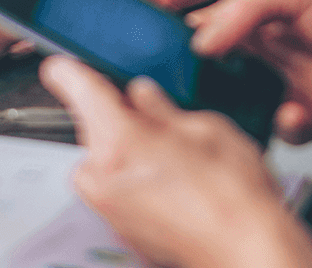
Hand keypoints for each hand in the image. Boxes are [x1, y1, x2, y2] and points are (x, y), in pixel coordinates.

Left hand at [40, 57, 311, 267]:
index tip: (64, 63)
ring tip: (172, 149)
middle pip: (90, 126)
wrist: (247, 254)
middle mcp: (103, 178)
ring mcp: (110, 209)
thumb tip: (143, 95)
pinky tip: (173, 177)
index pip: (76, 89)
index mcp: (119, 141)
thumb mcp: (206, 128)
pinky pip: (115, 187)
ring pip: (102, 158)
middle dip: (114, 114)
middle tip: (152, 110)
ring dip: (124, 147)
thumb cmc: (233, 196)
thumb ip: (164, 108)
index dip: (70, 70)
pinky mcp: (123, 231)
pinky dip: (134, 176)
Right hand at [188, 0, 311, 142]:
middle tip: (195, 93)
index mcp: (250, 25)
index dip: (185, 47)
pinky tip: (295, 112)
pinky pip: (284, 134)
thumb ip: (245, 10)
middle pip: (216, 81)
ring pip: (244, 113)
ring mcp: (281, 92)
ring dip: (242, 114)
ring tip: (248, 104)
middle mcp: (260, 61)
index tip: (165, 57)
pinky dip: (287, 127)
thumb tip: (202, 39)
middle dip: (204, 90)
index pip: (205, 36)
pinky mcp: (307, 122)